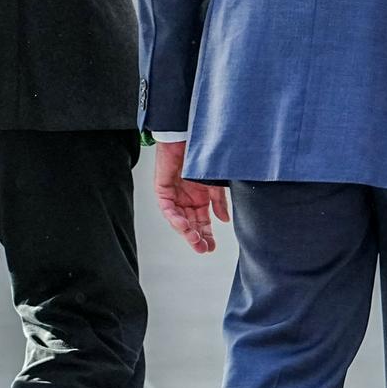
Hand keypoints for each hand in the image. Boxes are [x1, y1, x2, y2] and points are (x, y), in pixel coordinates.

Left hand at [152, 140, 229, 254]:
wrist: (189, 139)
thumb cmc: (202, 158)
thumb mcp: (215, 184)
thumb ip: (219, 202)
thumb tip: (224, 220)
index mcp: (199, 200)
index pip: (202, 223)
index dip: (207, 235)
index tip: (211, 247)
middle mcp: (185, 201)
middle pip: (190, 225)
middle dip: (197, 238)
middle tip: (203, 248)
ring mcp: (173, 197)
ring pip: (178, 220)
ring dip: (186, 231)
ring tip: (194, 240)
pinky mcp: (162, 191)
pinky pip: (167, 209)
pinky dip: (174, 218)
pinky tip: (183, 225)